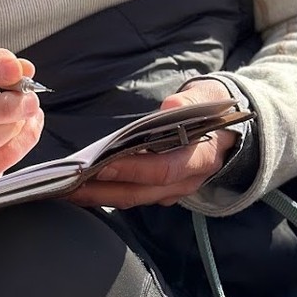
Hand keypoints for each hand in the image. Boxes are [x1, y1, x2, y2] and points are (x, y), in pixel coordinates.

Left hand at [67, 80, 238, 209]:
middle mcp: (186, 181)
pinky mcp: (163, 190)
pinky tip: (85, 187)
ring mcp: (174, 190)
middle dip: (101, 190)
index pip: (162, 169)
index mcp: (200, 158)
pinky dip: (108, 193)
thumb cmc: (213, 110)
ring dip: (99, 195)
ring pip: (133, 199)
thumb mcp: (208, 98)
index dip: (130, 168)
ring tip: (67, 189)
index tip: (99, 163)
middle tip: (67, 185)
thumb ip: (190, 102)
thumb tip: (170, 108)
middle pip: (140, 192)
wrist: (229, 131)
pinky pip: (134, 196)